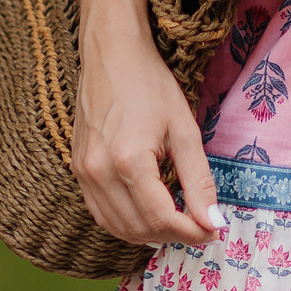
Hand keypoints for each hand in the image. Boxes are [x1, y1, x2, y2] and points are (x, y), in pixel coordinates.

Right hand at [72, 21, 221, 248]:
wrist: (112, 55)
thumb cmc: (151, 85)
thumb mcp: (184, 129)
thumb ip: (199, 180)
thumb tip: (213, 223)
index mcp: (129, 161)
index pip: (162, 219)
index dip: (191, 233)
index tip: (214, 232)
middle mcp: (99, 172)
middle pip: (139, 229)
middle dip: (174, 236)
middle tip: (201, 227)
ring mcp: (83, 173)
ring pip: (117, 228)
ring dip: (150, 235)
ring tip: (178, 224)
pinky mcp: (76, 169)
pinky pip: (101, 213)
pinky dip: (126, 223)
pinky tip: (148, 214)